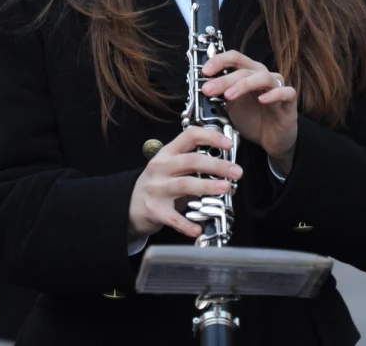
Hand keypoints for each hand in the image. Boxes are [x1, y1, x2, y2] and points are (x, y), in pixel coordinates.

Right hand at [128, 126, 242, 238]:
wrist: (129, 204)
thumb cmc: (158, 184)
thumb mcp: (172, 169)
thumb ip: (196, 170)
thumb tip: (228, 178)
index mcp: (167, 153)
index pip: (189, 136)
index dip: (211, 137)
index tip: (229, 144)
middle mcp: (161, 167)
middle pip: (191, 161)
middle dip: (217, 165)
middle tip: (236, 171)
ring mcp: (156, 188)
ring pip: (185, 184)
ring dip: (207, 186)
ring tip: (226, 189)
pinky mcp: (154, 209)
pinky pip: (173, 217)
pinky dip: (186, 224)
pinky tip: (198, 229)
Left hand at [200, 51, 298, 173]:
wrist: (271, 140)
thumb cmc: (253, 119)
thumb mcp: (231, 106)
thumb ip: (221, 94)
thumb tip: (203, 87)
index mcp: (248, 73)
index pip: (234, 58)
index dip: (219, 61)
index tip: (204, 72)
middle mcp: (263, 76)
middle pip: (244, 69)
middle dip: (224, 79)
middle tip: (208, 89)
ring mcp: (277, 87)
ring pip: (263, 77)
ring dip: (244, 85)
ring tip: (229, 96)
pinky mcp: (290, 101)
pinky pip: (286, 92)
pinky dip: (274, 94)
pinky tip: (263, 100)